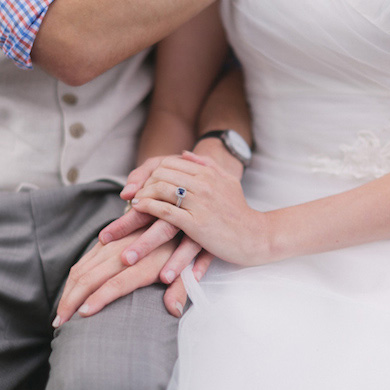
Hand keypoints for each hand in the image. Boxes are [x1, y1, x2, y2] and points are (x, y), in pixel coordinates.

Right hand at [54, 228, 187, 325]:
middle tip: (60, 323)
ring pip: (82, 269)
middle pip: (91, 278)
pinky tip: (68, 295)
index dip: (98, 299)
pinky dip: (72, 280)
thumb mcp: (187, 266)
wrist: (172, 209)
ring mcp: (112, 245)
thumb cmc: (182, 243)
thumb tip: (173, 310)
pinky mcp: (106, 241)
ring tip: (59, 315)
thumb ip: (180, 289)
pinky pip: (84, 261)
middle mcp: (124, 252)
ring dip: (68, 292)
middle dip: (72, 301)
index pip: (116, 283)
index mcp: (145, 262)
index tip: (83, 315)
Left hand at [131, 151, 269, 265]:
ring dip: (143, 194)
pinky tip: (139, 209)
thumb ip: (207, 164)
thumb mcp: (228, 181)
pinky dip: (148, 208)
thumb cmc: (240, 212)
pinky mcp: (195, 224)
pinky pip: (164, 211)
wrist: (255, 236)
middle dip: (145, 182)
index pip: (171, 162)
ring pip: (161, 189)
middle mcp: (203, 184)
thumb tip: (185, 152)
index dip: (153, 171)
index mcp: (209, 173)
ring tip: (134, 201)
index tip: (146, 182)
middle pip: (162, 174)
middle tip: (136, 192)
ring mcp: (199, 203)